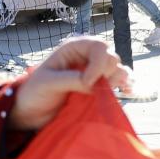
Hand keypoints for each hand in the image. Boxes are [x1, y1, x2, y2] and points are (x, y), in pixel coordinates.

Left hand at [10, 36, 131, 130]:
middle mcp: (87, 57)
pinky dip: (126, 85)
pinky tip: (125, 92)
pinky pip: (121, 81)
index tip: (86, 83)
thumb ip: (71, 80)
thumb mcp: (48, 83)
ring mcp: (95, 72)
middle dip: (108, 73)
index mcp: (74, 48)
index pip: (99, 46)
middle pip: (112, 57)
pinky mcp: (100, 86)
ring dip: (118, 80)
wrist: (33, 112)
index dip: (98, 64)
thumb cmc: (35, 92)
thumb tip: (94, 84)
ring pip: (119, 69)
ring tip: (107, 92)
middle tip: (94, 90)